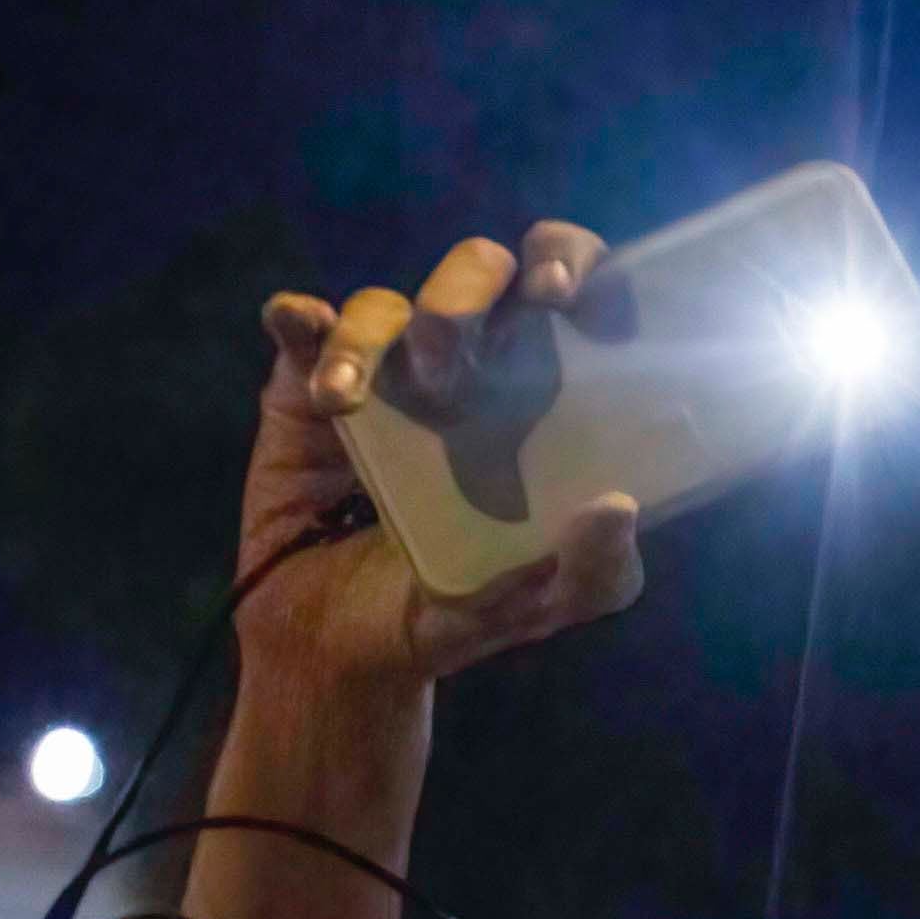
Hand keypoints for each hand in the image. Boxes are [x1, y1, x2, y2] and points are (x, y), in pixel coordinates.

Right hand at [232, 227, 649, 696]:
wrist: (339, 651)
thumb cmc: (453, 610)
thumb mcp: (542, 606)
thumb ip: (594, 572)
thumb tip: (617, 506)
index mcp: (542, 394)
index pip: (574, 293)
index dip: (578, 267)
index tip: (565, 297)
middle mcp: (469, 366)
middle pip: (481, 272)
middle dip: (469, 287)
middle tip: (452, 358)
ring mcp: (386, 373)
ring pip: (385, 305)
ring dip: (372, 338)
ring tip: (351, 404)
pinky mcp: (306, 390)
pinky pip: (302, 328)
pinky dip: (302, 321)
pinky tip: (301, 335)